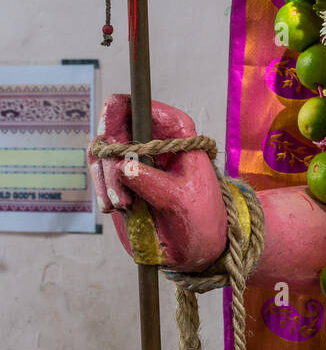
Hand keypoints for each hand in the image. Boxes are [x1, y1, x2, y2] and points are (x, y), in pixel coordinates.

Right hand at [89, 94, 227, 271]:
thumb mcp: (182, 199)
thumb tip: (124, 166)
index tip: (107, 140)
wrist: (197, 245)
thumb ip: (153, 182)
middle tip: (119, 195)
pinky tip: (115, 208)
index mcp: (173, 128)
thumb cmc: (200, 215)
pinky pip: (101, 176)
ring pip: (101, 154)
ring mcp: (134, 158)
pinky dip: (103, 190)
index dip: (112, 115)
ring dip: (104, 179)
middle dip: (108, 162)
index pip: (134, 104)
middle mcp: (150, 137)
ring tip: (121, 206)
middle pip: (110, 130)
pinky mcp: (123, 179)